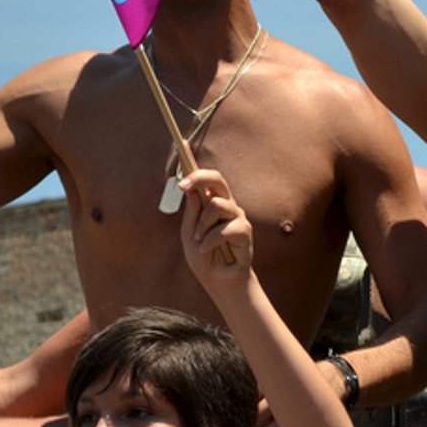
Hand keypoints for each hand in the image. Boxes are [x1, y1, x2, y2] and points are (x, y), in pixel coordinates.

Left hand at [179, 168, 252, 287]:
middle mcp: (226, 205)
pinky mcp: (244, 230)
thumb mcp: (189, 234)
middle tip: (182, 186)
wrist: (218, 282)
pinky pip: (224, 228)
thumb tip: (191, 187)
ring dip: (202, 226)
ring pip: (216, 205)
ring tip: (200, 242)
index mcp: (211, 204)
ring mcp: (237, 216)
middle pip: (217, 179)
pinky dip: (210, 241)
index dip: (195, 162)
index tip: (183, 144)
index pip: (204, 179)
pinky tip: (209, 251)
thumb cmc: (204, 258)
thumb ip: (192, 212)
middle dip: (199, 177)